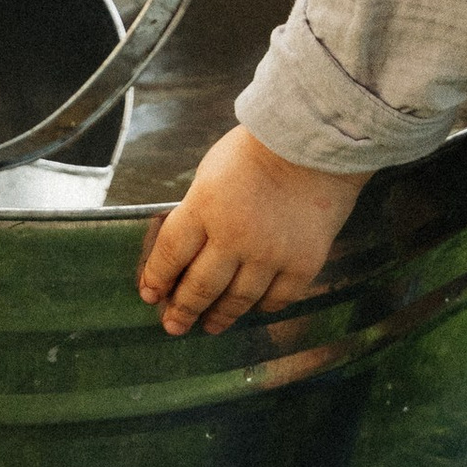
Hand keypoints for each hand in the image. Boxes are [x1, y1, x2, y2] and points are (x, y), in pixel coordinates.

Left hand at [138, 125, 363, 335]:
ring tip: (210, 325)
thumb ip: (198, 211)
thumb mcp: (211, 171)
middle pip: (200, 287)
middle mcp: (234, 236)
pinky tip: (252, 307)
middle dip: (182, 310)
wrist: (316, 141)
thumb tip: (187, 251)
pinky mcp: (302, 263)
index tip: (151, 294)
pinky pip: (276, 299)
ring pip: (237, 300)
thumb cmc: (259, 148)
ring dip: (220, 317)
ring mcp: (270, 254)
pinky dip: (261, 306)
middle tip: (174, 325)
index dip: (157, 279)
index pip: (170, 255)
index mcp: (205, 206)